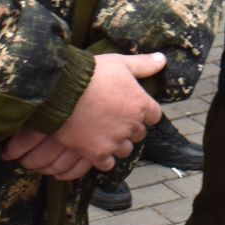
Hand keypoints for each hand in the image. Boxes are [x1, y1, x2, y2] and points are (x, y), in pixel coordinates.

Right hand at [3, 53, 164, 179]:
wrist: (62, 90)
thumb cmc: (92, 73)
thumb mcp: (120, 63)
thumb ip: (143, 64)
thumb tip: (162, 59)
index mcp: (141, 104)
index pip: (154, 116)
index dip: (144, 113)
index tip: (133, 109)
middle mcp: (131, 125)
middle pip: (139, 134)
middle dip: (130, 128)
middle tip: (114, 120)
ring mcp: (114, 141)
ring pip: (125, 150)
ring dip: (118, 144)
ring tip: (104, 134)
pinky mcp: (97, 153)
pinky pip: (107, 164)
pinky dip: (103, 158)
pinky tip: (95, 148)